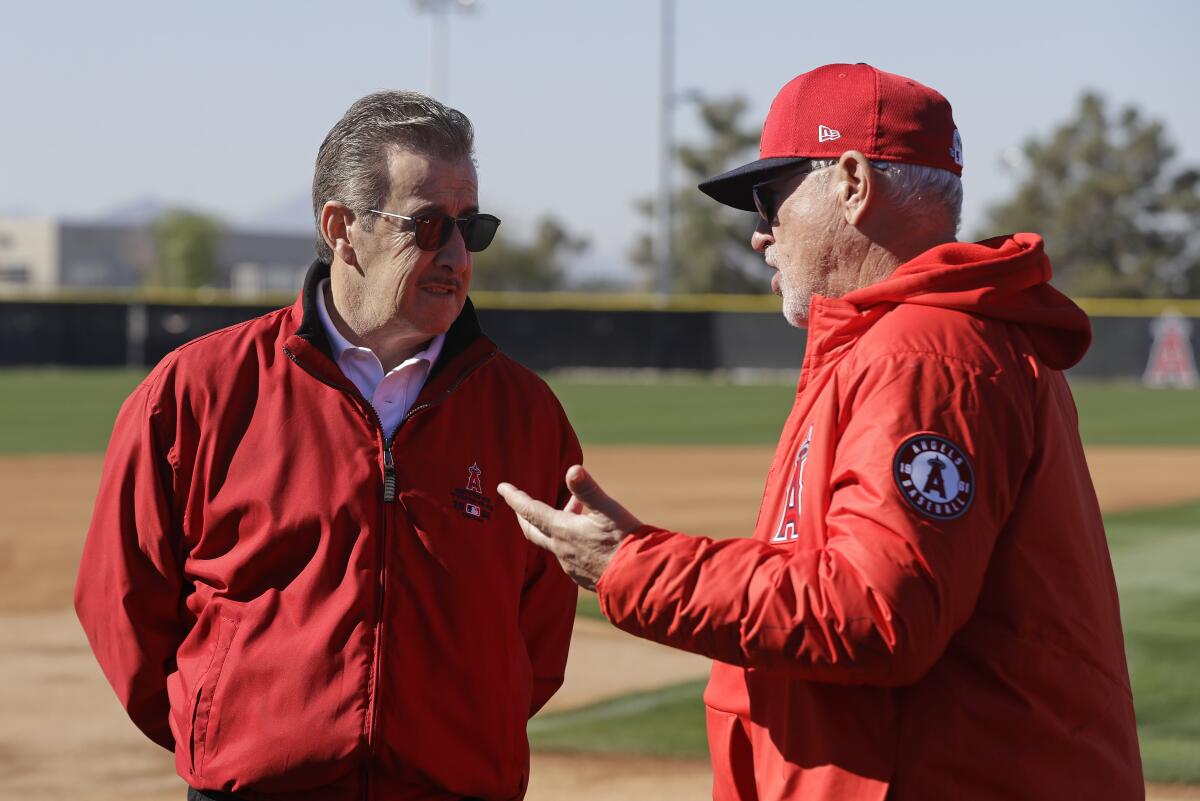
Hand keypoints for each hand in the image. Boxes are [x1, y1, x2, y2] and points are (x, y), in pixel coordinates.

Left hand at [498, 465, 642, 590]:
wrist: (639, 581)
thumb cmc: (626, 542)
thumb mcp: (609, 510)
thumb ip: (588, 490)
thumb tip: (572, 469)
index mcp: (563, 530)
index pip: (530, 511)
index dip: (515, 498)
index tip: (502, 487)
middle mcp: (561, 550)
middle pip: (532, 530)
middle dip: (524, 515)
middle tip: (519, 504)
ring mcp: (570, 565)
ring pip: (552, 542)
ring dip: (554, 524)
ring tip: (574, 508)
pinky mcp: (582, 576)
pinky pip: (566, 555)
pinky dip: (567, 540)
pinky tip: (584, 537)